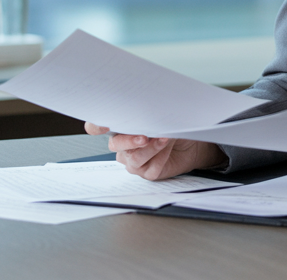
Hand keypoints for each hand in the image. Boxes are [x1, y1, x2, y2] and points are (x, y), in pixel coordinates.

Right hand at [84, 122, 226, 179]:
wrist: (191, 143)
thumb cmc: (172, 125)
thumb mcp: (161, 115)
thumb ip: (150, 114)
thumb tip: (150, 114)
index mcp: (120, 128)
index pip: (97, 127)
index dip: (96, 126)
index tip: (103, 126)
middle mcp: (122, 146)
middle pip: (115, 145)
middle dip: (129, 140)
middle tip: (144, 136)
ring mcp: (133, 161)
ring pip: (134, 158)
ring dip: (151, 148)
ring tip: (164, 139)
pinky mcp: (147, 173)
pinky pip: (150, 168)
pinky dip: (161, 158)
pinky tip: (168, 150)